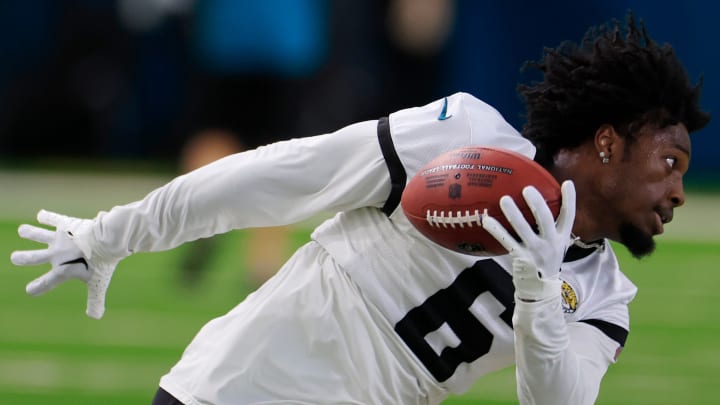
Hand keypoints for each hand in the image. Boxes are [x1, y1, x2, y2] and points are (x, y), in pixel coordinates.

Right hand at [11, 210, 118, 318]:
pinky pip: (54, 219)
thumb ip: (95, 300)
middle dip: (23, 257)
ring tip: (23, 230)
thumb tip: (96, 317)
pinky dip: (48, 216)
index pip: (47, 282)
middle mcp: (56, 255)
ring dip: (30, 232)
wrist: (107, 239)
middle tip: (14, 257)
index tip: (30, 291)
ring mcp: (60, 238)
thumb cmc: (103, 262)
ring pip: (39, 235)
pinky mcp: (67, 224)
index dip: (38, 287)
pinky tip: (41, 215)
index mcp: (62, 270)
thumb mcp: (98, 283)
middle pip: (34, 257)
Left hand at [482, 181, 575, 301]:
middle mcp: (550, 243)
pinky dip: (496, 230)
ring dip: (513, 213)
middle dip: (536, 202)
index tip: (567, 183)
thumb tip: (541, 202)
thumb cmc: (545, 260)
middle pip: (545, 218)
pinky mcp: (520, 258)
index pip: (569, 216)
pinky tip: (486, 220)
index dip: (569, 199)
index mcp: (561, 237)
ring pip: (523, 228)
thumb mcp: (555, 244)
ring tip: (504, 199)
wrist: (540, 289)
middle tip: (527, 189)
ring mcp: (535, 251)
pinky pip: (506, 240)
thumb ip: (551, 227)